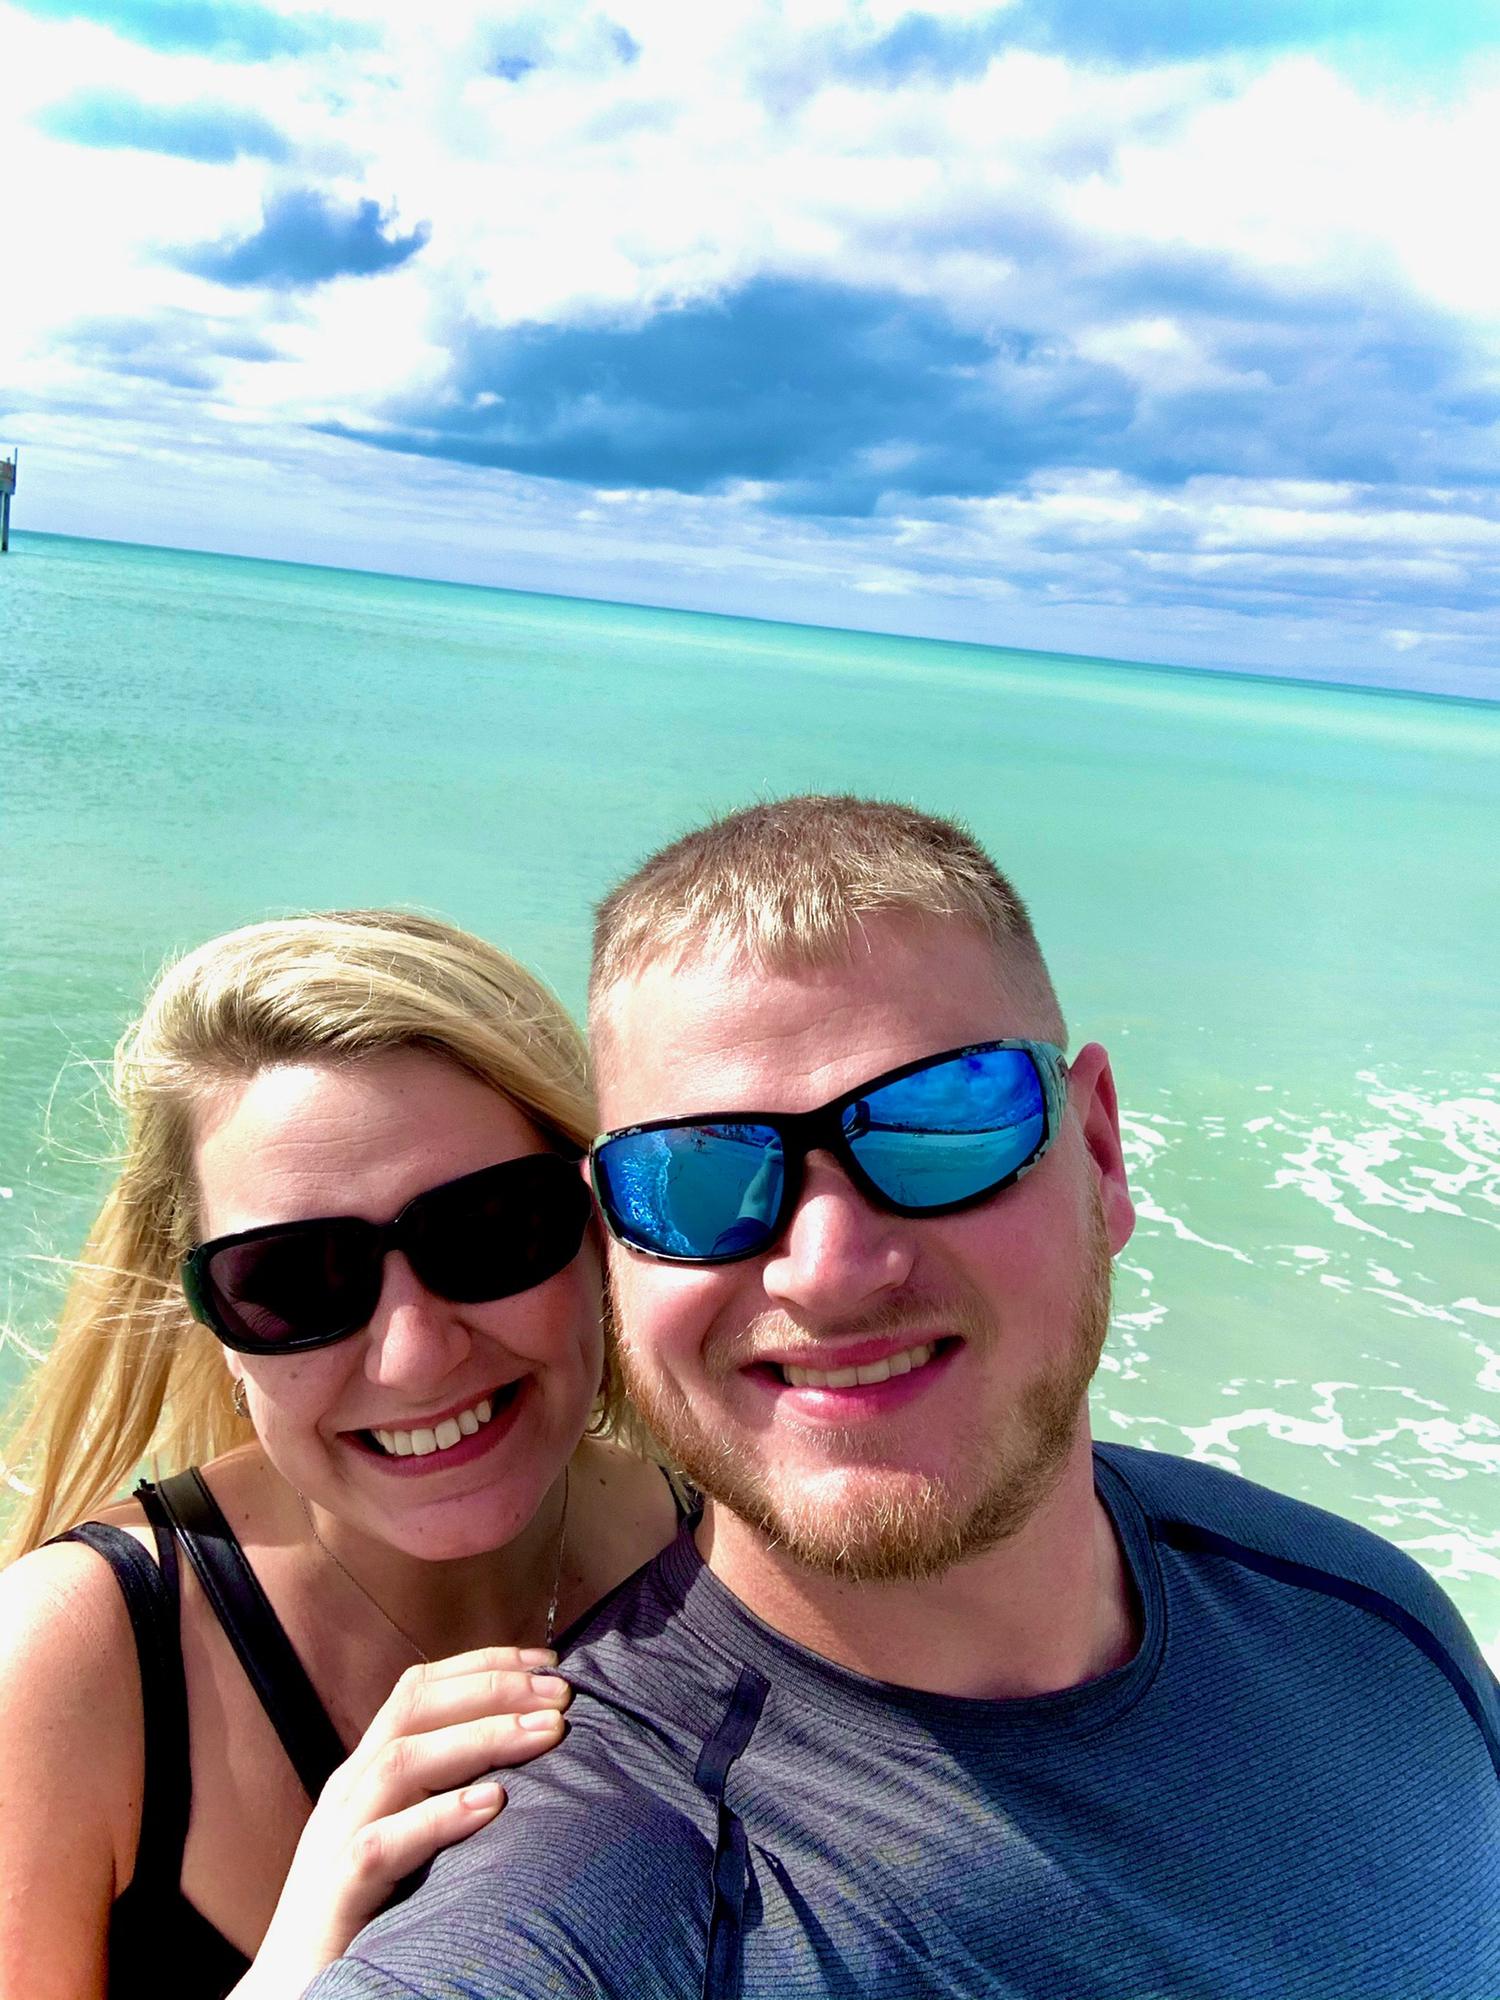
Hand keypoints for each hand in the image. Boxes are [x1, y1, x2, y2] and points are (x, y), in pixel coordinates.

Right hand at [232, 1647, 570, 1996]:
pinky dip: (436, 1819)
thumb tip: (529, 1746)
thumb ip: (445, 1789)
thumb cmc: (365, 1911)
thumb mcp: (405, 1835)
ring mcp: (335, 1839)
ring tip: (544, 1733)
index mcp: (365, 1772)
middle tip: (561, 1693)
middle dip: (492, 1690)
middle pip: (414, 1709)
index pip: (418, 1690)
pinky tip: (490, 1805)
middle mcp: (349, 1791)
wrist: (292, 1993)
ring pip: (400, 1762)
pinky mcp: (334, 1895)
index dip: (483, 1665)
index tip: (549, 1660)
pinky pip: (380, 1845)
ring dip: (480, 1739)